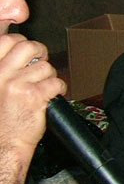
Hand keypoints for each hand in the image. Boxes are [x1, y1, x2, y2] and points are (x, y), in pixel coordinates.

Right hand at [0, 35, 64, 161]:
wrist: (3, 143)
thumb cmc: (0, 118)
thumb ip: (2, 70)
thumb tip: (18, 52)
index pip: (7, 40)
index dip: (21, 42)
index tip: (27, 52)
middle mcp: (1, 74)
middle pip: (29, 47)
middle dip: (41, 52)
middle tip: (42, 62)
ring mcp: (17, 84)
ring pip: (45, 67)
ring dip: (49, 76)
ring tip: (43, 87)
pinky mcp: (34, 96)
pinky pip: (56, 82)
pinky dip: (59, 89)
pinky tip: (52, 95)